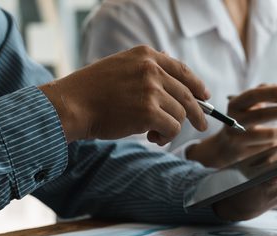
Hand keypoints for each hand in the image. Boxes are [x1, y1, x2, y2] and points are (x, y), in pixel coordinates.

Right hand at [39, 45, 208, 144]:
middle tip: (202, 126)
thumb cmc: (93, 90)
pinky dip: (166, 137)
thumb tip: (174, 70)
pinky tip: (153, 138)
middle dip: (198, 113)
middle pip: (188, 95)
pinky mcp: (149, 112)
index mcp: (146, 56)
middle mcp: (151, 69)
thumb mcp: (121, 67)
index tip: (205, 96)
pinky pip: (173, 128)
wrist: (72, 104)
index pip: (182, 69)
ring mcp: (151, 90)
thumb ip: (146, 69)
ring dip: (171, 128)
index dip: (197, 85)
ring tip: (156, 134)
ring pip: (180, 114)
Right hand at [187, 85, 276, 168]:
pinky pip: (269, 147)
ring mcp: (239, 139)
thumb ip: (264, 93)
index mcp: (235, 104)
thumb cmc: (242, 119)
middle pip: (261, 115)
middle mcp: (234, 121)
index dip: (272, 92)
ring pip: (267, 135)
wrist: (224, 146)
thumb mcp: (248, 104)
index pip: (254, 95)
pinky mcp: (246, 154)